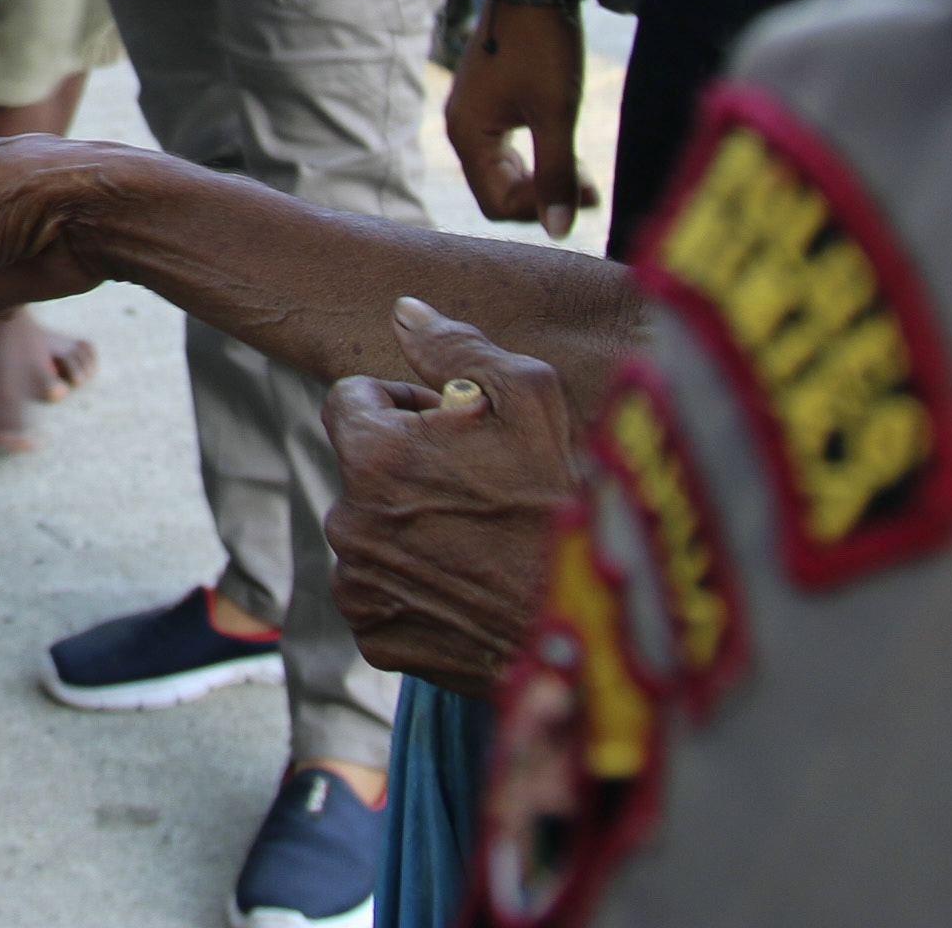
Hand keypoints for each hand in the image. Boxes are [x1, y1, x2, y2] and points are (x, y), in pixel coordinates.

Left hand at [323, 299, 580, 699]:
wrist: (602, 636)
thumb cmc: (570, 510)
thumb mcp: (533, 401)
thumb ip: (457, 347)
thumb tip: (403, 313)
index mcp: (373, 454)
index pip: (351, 400)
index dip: (404, 407)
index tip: (455, 431)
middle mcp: (348, 520)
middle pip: (364, 470)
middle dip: (411, 470)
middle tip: (484, 489)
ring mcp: (360, 585)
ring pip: (373, 533)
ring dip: (412, 529)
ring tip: (485, 543)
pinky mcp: (379, 638)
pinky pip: (384, 594)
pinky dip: (418, 588)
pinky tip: (473, 589)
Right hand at [444, 0, 593, 238]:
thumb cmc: (543, 47)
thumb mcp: (557, 114)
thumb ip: (558, 174)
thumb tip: (560, 230)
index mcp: (468, 134)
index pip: (495, 204)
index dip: (539, 210)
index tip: (584, 194)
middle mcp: (461, 128)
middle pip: (497, 191)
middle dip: (544, 196)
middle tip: (592, 188)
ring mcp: (472, 114)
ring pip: (503, 171)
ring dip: (542, 179)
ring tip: (583, 172)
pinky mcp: (487, 102)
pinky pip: (506, 149)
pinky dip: (536, 158)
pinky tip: (564, 147)